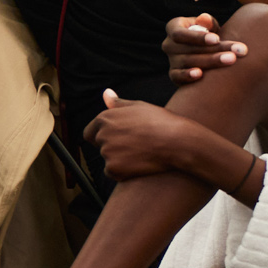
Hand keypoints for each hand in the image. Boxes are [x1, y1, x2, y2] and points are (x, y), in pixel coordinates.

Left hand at [85, 89, 211, 179]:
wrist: (178, 141)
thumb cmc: (161, 122)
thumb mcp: (139, 107)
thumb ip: (118, 103)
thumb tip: (105, 93)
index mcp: (104, 118)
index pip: (90, 133)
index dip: (104, 136)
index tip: (120, 139)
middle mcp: (102, 134)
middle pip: (100, 146)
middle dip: (114, 148)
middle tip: (136, 146)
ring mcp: (107, 152)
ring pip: (108, 160)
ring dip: (120, 160)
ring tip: (142, 153)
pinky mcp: (114, 169)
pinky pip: (114, 173)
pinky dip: (124, 172)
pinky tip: (141, 164)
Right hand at [164, 13, 249, 84]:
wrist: (206, 53)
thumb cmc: (209, 35)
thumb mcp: (209, 26)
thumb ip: (208, 23)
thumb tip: (205, 19)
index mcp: (174, 28)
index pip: (180, 33)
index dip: (198, 37)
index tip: (217, 39)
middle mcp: (169, 44)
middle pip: (188, 49)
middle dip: (214, 50)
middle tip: (236, 51)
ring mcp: (171, 61)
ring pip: (188, 62)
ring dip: (211, 61)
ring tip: (231, 60)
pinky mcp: (174, 75)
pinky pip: (178, 76)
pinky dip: (188, 76)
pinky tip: (200, 74)